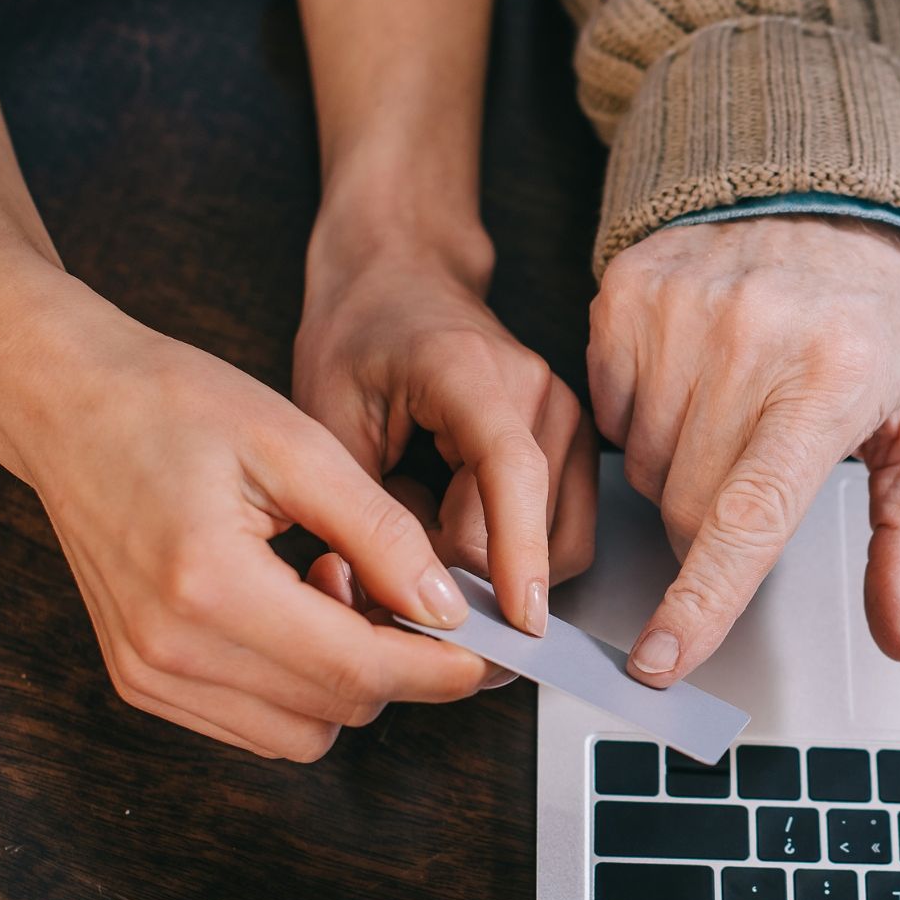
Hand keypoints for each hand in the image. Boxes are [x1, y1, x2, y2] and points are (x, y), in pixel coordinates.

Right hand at [0, 288, 497, 759]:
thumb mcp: (297, 445)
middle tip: (399, 588)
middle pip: (336, 711)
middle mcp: (167, 649)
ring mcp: (146, 674)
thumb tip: (446, 609)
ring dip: (343, 681)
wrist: (65, 402)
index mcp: (207, 586)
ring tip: (331, 586)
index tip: (486, 651)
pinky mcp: (140, 681)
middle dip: (395, 667)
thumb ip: (381, 533)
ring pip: (300, 734)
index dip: (437, 667)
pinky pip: (253, 725)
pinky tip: (294, 610)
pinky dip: (297, 687)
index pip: (357, 669)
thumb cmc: (169, 403)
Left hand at [293, 229, 597, 631]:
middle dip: (478, 580)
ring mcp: (568, 417)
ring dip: (501, 572)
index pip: (513, 471)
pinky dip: (518, 556)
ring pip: (563, 541)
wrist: (401, 278)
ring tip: (427, 549)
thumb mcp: (325, 418)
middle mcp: (539, 392)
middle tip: (402, 588)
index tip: (515, 622)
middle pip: (538, 526)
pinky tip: (460, 534)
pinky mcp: (575, 444)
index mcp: (471, 371)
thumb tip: (402, 601)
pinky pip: (566, 529)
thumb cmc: (358, 336)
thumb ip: (362, 512)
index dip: (517, 552)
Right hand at [589, 213, 899, 683]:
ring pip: (646, 467)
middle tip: (758, 480)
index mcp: (832, 380)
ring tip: (734, 415)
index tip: (662, 660)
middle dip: (714, 530)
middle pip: (691, 506)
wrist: (828, 204)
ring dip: (681, 472)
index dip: (703, 599)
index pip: (752, 516)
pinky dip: (645, 418)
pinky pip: (610, 412)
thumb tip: (898, 633)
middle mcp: (752, 337)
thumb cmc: (876, 326)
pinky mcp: (627, 291)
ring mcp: (680, 310)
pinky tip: (694, 380)